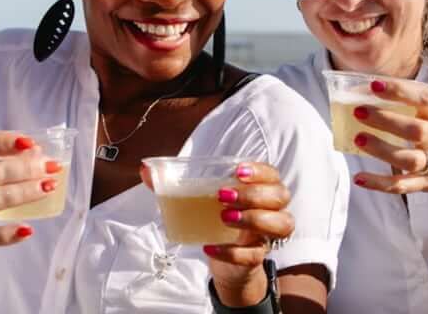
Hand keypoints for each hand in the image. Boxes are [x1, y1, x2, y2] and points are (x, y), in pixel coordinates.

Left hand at [142, 161, 293, 305]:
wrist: (221, 255)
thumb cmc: (212, 218)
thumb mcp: (195, 199)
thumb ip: (170, 183)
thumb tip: (145, 170)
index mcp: (258, 189)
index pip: (272, 174)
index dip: (261, 171)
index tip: (238, 171)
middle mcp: (269, 209)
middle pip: (280, 196)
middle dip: (254, 194)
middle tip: (223, 196)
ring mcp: (265, 234)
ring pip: (282, 223)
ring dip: (255, 219)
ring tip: (224, 218)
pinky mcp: (256, 257)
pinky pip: (253, 255)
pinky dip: (232, 252)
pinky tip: (210, 246)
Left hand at [350, 78, 427, 204]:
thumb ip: (410, 102)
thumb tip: (364, 90)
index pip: (424, 99)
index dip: (399, 91)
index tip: (374, 85)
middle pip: (415, 130)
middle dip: (386, 120)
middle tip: (359, 112)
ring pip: (409, 159)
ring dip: (382, 150)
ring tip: (358, 139)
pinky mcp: (427, 184)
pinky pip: (402, 185)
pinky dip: (380, 183)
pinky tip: (360, 178)